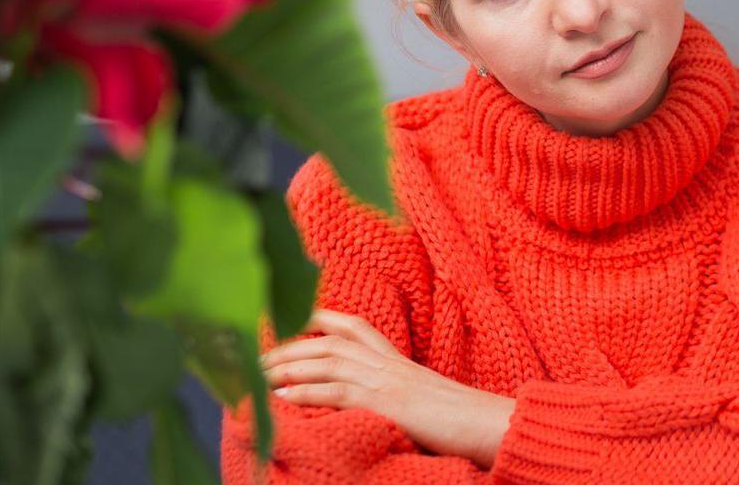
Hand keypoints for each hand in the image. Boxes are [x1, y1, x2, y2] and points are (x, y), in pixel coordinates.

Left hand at [262, 309, 514, 467]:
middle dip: (288, 347)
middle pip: (330, 342)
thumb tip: (374, 399)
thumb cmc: (458, 417)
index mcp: (396, 359)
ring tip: (256, 374)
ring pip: (328, 361)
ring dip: (288, 366)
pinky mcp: (386, 402)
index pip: (354, 327)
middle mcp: (388, 362)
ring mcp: (386, 380)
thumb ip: (395, 390)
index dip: (320, 319)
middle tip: (252, 356)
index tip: (289, 317)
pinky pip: (340, 391)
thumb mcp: (421, 397)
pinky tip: (283, 395)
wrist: (485, 422)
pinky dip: (308, 391)